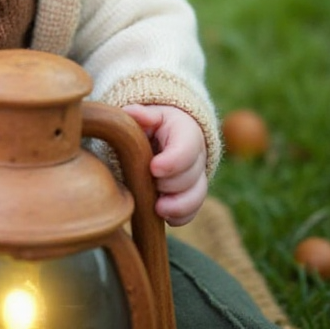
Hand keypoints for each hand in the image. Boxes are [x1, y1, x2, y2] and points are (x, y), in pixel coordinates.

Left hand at [122, 104, 206, 226]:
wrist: (165, 135)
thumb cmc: (153, 124)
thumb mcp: (149, 114)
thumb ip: (141, 114)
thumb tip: (131, 112)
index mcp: (188, 132)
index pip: (187, 149)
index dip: (173, 161)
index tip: (154, 168)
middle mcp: (198, 156)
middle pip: (191, 176)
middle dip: (170, 183)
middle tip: (151, 182)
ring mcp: (197, 177)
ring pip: (196, 196)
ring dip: (178, 205)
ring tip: (158, 208)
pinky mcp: (191, 195)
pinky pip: (192, 210)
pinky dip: (180, 216)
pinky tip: (164, 216)